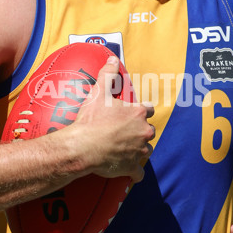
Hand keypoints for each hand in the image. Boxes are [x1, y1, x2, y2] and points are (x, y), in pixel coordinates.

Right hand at [74, 55, 154, 181]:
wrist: (83, 146)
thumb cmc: (91, 119)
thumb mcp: (98, 92)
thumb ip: (108, 74)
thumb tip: (113, 58)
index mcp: (138, 113)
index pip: (149, 109)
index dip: (141, 111)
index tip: (134, 113)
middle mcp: (143, 131)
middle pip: (149, 131)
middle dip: (141, 131)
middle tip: (126, 132)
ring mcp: (139, 151)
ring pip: (146, 151)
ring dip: (139, 150)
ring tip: (126, 150)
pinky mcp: (132, 167)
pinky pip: (138, 173)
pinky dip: (135, 173)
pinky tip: (130, 172)